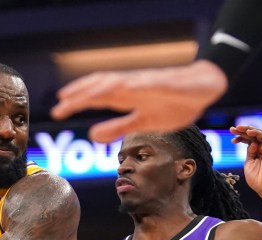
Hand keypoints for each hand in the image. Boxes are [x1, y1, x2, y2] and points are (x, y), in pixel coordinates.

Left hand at [51, 62, 229, 143]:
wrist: (204, 89)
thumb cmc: (173, 103)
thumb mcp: (142, 122)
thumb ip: (117, 127)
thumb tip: (92, 136)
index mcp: (125, 96)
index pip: (95, 96)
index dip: (76, 102)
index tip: (57, 111)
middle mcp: (131, 86)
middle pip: (100, 87)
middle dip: (80, 95)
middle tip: (59, 105)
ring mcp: (146, 83)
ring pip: (118, 82)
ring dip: (98, 88)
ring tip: (83, 96)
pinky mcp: (164, 83)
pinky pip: (147, 83)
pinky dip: (133, 85)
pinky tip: (121, 89)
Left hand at [231, 125, 261, 198]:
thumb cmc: (256, 179)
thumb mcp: (248, 163)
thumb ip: (249, 153)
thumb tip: (251, 143)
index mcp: (256, 152)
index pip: (249, 141)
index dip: (240, 137)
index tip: (232, 139)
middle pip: (252, 136)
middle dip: (242, 131)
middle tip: (232, 129)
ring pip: (258, 134)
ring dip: (247, 129)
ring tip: (238, 128)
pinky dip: (256, 132)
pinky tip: (248, 132)